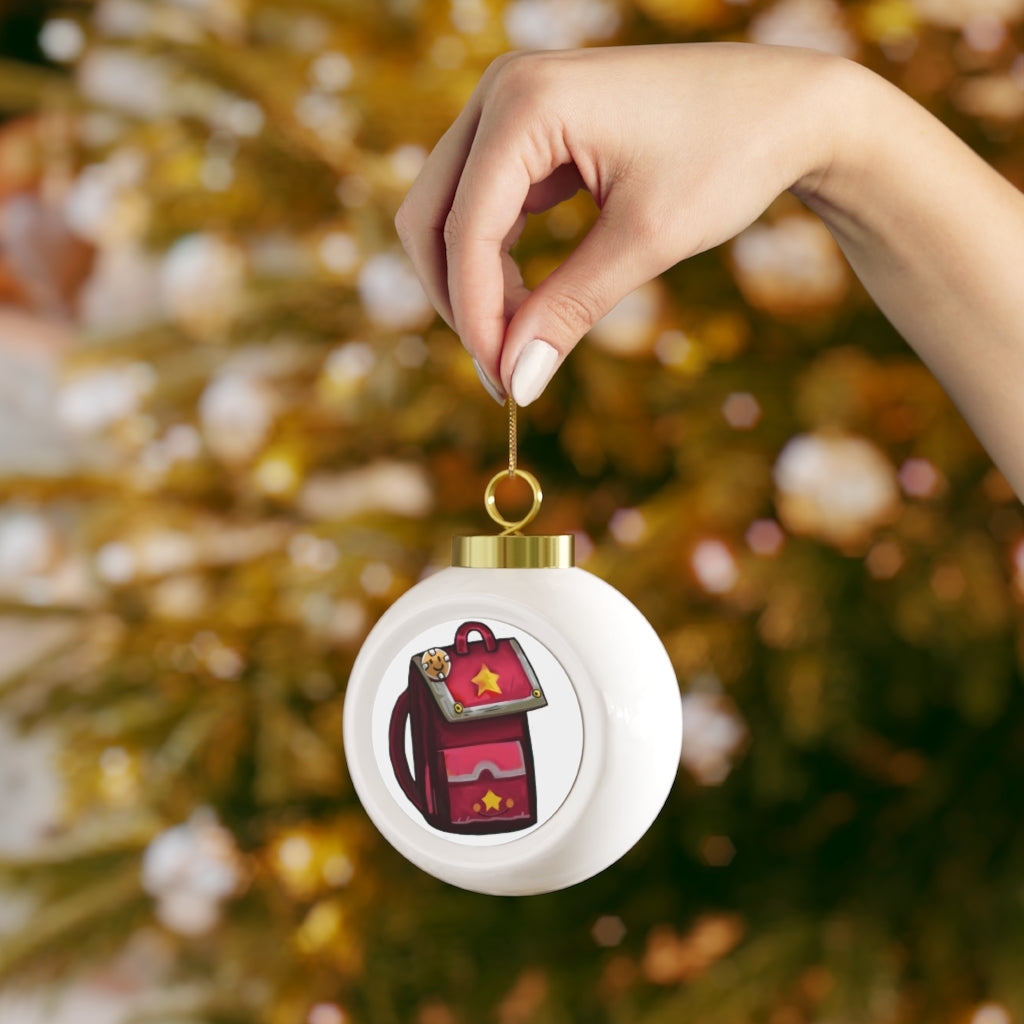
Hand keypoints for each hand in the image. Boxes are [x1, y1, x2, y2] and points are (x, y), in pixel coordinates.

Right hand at [395, 43, 844, 404]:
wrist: (787, 107)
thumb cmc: (728, 156)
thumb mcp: (645, 242)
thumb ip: (569, 310)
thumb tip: (517, 382)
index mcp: (525, 102)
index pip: (465, 230)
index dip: (476, 317)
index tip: (504, 383)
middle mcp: (502, 91)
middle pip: (430, 216)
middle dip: (459, 300)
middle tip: (503, 370)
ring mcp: (512, 105)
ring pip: (449, 213)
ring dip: (474, 284)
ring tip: (522, 343)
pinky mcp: (529, 129)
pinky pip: (484, 204)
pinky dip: (496, 260)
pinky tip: (530, 303)